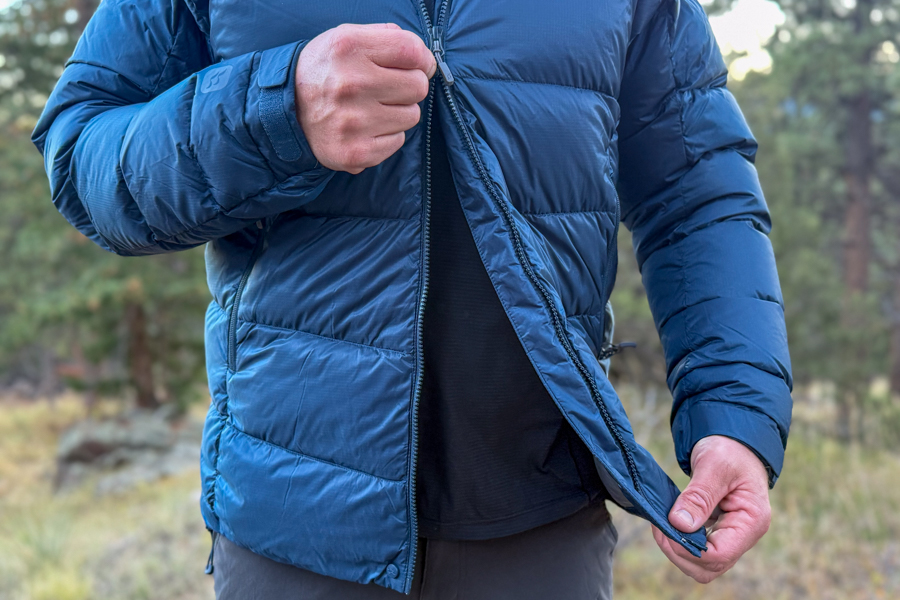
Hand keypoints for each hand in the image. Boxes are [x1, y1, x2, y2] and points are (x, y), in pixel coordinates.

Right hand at [294, 23, 436, 173]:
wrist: (286, 111)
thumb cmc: (325, 71)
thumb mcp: (345, 37)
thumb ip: (385, 36)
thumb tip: (424, 57)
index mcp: (349, 48)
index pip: (412, 51)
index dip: (423, 59)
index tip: (418, 66)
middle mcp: (351, 84)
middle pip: (418, 86)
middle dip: (408, 86)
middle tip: (387, 88)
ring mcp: (353, 122)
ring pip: (411, 116)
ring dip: (398, 111)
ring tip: (372, 108)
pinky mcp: (356, 152)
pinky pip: (398, 141)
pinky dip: (387, 135)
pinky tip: (366, 127)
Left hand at [652, 435, 770, 582]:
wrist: (734, 442)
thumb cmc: (729, 449)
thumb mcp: (714, 466)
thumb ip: (699, 496)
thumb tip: (680, 524)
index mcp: (752, 521)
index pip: (719, 555)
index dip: (688, 548)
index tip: (666, 527)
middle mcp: (745, 535)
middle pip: (710, 567)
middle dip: (679, 552)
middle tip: (659, 526)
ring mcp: (733, 535)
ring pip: (703, 564)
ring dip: (677, 549)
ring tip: (662, 524)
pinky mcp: (720, 532)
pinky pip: (699, 550)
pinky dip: (680, 541)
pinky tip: (669, 522)